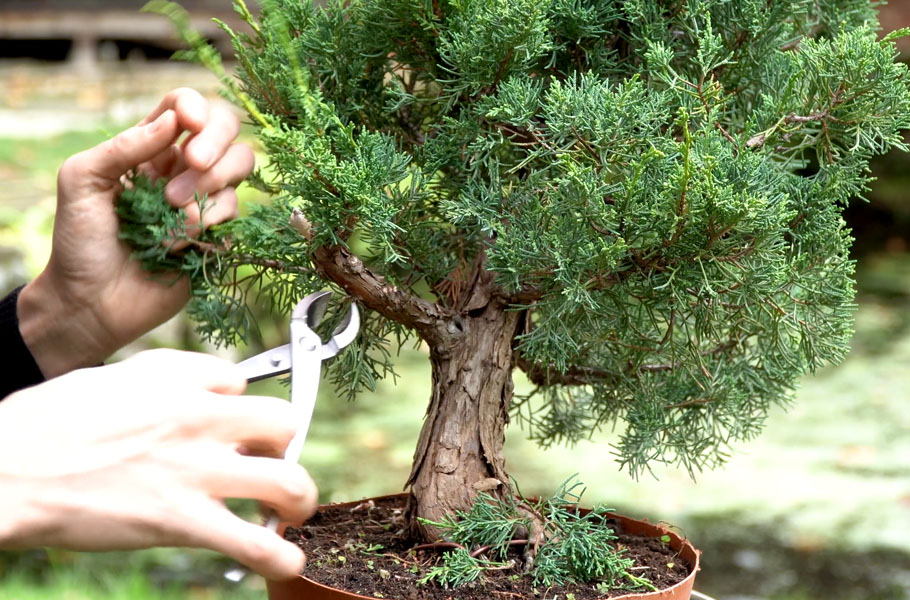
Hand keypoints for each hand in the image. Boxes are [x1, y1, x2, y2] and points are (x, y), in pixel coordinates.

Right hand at [0, 349, 314, 579]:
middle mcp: (200, 422)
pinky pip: (252, 543)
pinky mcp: (180, 522)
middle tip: (268, 465)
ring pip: (288, 481)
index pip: (248, 385)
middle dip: (287, 446)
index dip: (243, 408)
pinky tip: (286, 559)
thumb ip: (179, 373)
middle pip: (285, 424)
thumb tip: (227, 381)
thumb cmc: (57, 419)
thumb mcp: (121, 374)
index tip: (232, 430)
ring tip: (292, 512)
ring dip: (301, 500)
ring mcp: (194, 473)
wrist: (9, 469)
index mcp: (184, 384)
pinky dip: (280, 556)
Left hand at [18, 88, 254, 377]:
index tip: (188, 124)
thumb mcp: (82, 180)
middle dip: (216, 144)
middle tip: (192, 163)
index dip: (196, 108)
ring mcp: (204, 205)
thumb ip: (124, 146)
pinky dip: (207, 225)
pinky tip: (176, 243)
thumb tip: (172, 120)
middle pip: (229, 134)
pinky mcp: (217, 238)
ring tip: (172, 212)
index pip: (187, 108)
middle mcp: (183, 172)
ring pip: (239, 173)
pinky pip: (235, 217)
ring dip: (209, 187)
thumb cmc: (79, 242)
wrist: (90, 304)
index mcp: (149, 150)